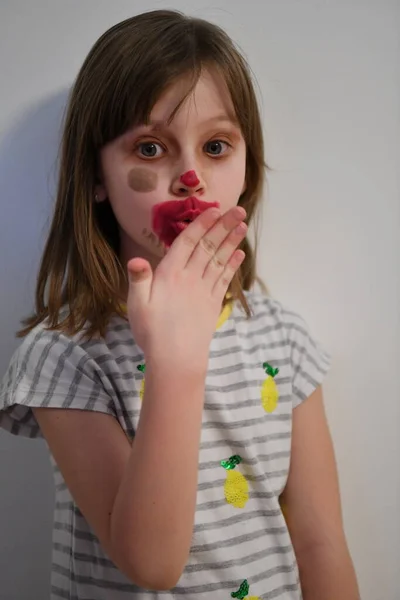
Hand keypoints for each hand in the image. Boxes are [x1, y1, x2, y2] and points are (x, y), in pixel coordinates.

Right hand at [126, 205, 246, 374]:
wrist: (176, 360)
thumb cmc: (152, 333)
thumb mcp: (137, 305)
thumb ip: (138, 280)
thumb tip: (136, 259)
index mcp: (169, 275)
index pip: (187, 243)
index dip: (200, 225)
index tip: (213, 210)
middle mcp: (190, 279)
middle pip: (208, 247)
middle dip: (222, 227)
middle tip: (238, 210)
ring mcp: (204, 291)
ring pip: (219, 260)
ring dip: (231, 241)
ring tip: (242, 225)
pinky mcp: (212, 304)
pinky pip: (224, 279)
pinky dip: (232, 265)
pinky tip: (239, 254)